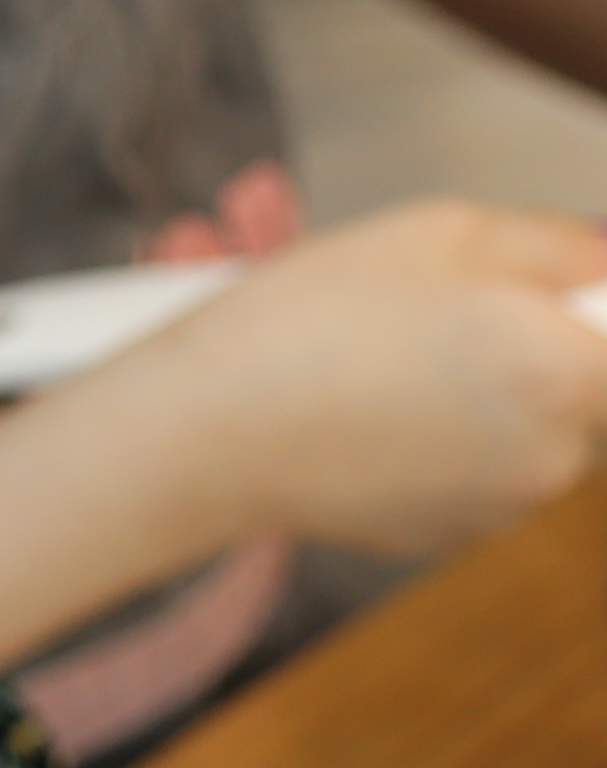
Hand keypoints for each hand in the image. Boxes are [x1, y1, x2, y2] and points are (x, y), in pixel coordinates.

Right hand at [129, 199, 606, 558]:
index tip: (550, 294)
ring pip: (531, 434)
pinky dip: (438, 448)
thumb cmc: (306, 325)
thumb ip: (555, 243)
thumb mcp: (440, 231)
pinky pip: (473, 477)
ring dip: (487, 400)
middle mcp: (555, 454)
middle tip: (442, 315)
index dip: (590, 306)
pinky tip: (367, 417)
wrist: (201, 434)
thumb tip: (600, 259)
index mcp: (568, 370)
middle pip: (587, 387)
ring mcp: (501, 506)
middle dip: (537, 348)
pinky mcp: (445, 537)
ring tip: (389, 365)